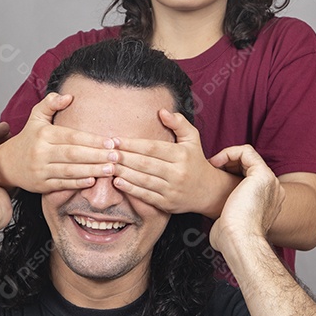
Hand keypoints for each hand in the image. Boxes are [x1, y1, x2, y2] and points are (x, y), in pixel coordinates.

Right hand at [0, 93, 114, 191]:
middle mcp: (41, 153)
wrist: (6, 164)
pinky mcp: (41, 185)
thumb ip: (51, 103)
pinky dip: (78, 183)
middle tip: (117, 157)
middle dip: (97, 156)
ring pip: (70, 171)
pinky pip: (62, 184)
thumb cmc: (28, 138)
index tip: (111, 141)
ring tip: (111, 169)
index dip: (92, 140)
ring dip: (92, 170)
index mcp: (44, 135)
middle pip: (74, 154)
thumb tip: (69, 96)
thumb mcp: (36, 117)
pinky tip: (93, 181)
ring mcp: (41, 170)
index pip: (72, 137)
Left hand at [109, 109, 236, 215]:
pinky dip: (130, 189)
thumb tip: (162, 111)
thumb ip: (178, 123)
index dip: (132, 144)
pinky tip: (117, 182)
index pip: (152, 148)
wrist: (208, 191)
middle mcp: (178, 173)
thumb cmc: (195, 161)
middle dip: (124, 158)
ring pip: (143, 180)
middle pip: (145, 164)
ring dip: (123, 173)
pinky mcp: (167, 204)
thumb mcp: (192, 139)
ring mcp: (172, 190)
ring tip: (108, 166)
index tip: (115, 140)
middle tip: (107, 152)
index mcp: (181, 155)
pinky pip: (146, 196)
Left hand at [208, 145, 284, 254]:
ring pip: (248, 156)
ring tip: (213, 164)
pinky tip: (217, 162)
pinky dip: (229, 152)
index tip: (213, 177)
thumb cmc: (231, 238)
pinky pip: (246, 151)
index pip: (249, 178)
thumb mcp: (230, 223)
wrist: (240, 240)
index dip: (230, 173)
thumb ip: (229, 216)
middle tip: (211, 169)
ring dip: (227, 156)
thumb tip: (217, 222)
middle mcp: (272, 190)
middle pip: (249, 166)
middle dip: (228, 163)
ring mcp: (269, 181)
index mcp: (266, 201)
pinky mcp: (262, 174)